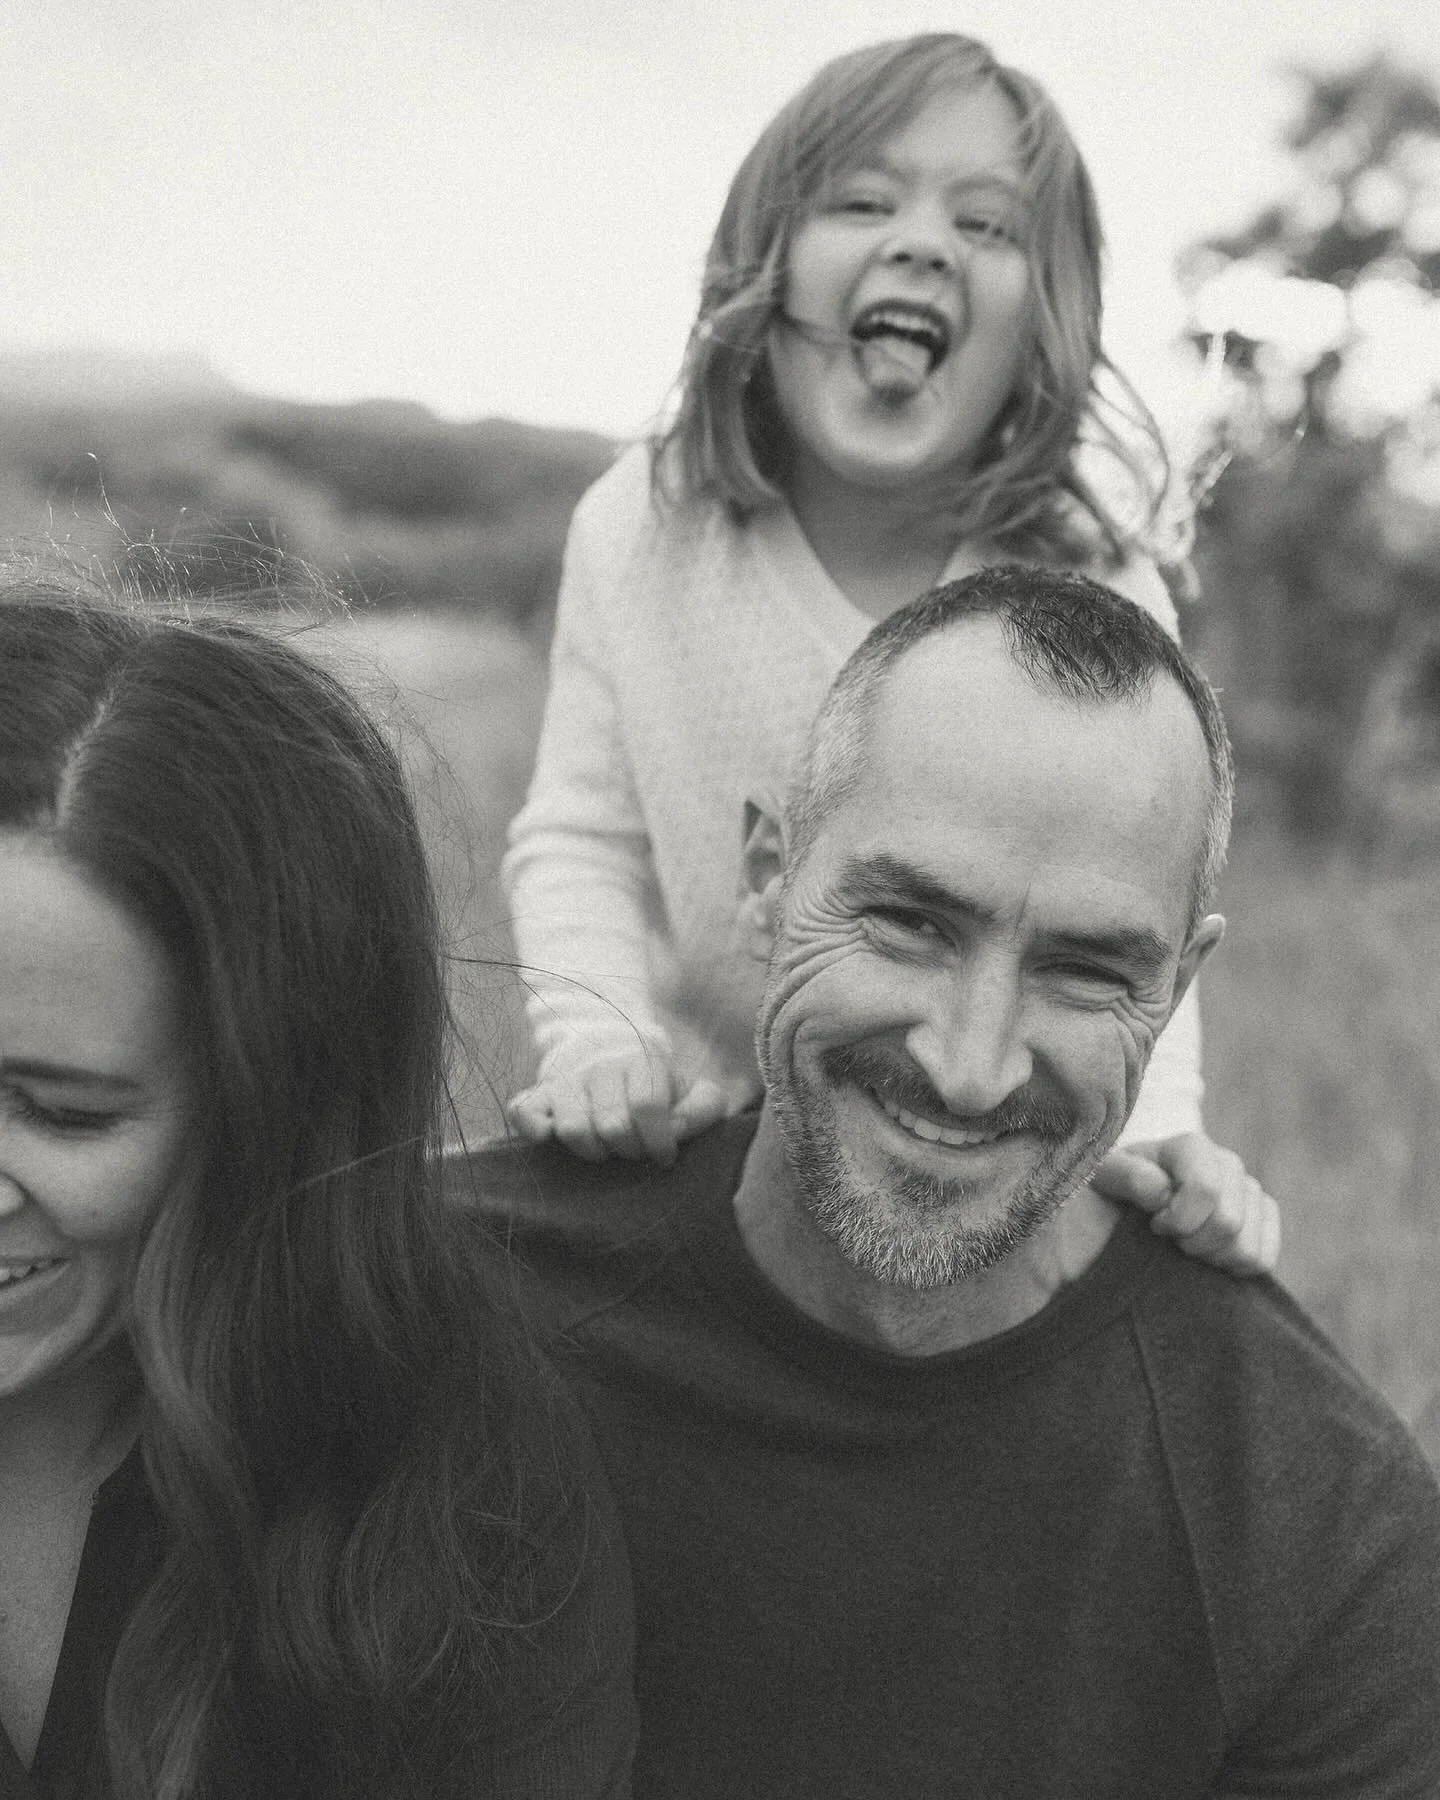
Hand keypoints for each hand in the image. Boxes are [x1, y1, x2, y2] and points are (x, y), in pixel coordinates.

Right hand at [505, 1043, 730, 1166]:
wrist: (609, 1056)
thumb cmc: (656, 1086)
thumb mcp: (692, 1091)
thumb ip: (704, 1108)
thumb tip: (675, 1130)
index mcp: (641, 1058)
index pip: (647, 1106)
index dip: (658, 1141)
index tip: (665, 1156)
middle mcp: (600, 1065)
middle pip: (612, 1125)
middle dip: (629, 1150)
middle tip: (635, 1150)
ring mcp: (565, 1079)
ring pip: (573, 1129)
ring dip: (594, 1151)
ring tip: (606, 1148)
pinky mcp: (537, 1095)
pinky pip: (523, 1113)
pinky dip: (534, 1130)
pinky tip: (551, 1138)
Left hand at [1091, 1133, 1280, 1275]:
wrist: (1134, 1197)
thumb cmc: (1118, 1186)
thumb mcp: (1107, 1176)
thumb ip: (1127, 1177)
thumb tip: (1161, 1191)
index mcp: (1192, 1148)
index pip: (1206, 1189)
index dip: (1178, 1220)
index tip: (1154, 1224)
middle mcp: (1228, 1163)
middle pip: (1229, 1222)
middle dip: (1193, 1242)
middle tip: (1170, 1239)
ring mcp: (1250, 1190)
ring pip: (1248, 1245)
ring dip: (1212, 1257)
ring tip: (1188, 1245)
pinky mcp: (1263, 1217)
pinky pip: (1265, 1256)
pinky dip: (1235, 1266)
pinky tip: (1210, 1255)